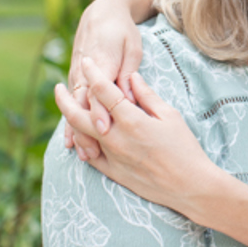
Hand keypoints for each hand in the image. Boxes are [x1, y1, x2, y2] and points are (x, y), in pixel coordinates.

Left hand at [55, 56, 214, 213]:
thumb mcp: (170, 115)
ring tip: (67, 107)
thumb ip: (147, 95)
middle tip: (59, 87)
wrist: (188, 185)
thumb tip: (131, 77)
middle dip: (65, 99)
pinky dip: (82, 143)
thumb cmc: (184, 147)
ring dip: (70, 120)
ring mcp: (112, 158)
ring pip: (80, 135)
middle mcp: (116, 139)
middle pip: (79, 115)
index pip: (104, 91)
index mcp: (132, 120)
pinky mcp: (113, 173)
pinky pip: (89, 156)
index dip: (93, 73)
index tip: (86, 61)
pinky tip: (80, 135)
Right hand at [65, 0, 144, 157]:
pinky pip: (72, 105)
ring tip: (85, 155)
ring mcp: (77, 76)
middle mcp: (84, 71)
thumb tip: (130, 99)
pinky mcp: (75, 80)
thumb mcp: (132, 49)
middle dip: (87, 129)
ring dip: (78, 132)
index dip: (101, 111)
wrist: (101, 14)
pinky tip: (71, 142)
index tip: (105, 129)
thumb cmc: (123, 32)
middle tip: (94, 152)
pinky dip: (71, 123)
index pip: (99, 91)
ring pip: (75, 108)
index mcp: (101, 61)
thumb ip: (128, 74)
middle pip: (83, 105)